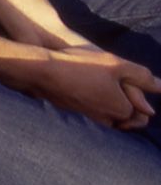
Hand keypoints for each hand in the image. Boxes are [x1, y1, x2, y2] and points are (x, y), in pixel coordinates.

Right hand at [35, 44, 160, 128]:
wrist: (42, 72)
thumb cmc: (82, 67)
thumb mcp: (117, 65)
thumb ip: (143, 76)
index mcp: (121, 110)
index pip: (143, 113)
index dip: (140, 98)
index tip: (130, 82)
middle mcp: (106, 119)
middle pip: (127, 119)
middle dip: (129, 106)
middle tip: (120, 84)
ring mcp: (89, 117)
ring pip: (110, 116)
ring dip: (112, 105)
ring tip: (104, 84)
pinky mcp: (74, 112)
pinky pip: (94, 112)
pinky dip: (97, 103)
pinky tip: (88, 87)